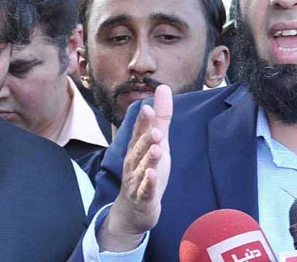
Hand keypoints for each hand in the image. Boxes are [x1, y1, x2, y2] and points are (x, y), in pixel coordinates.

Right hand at [97, 85, 172, 251]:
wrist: (134, 209)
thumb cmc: (146, 170)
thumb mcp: (157, 142)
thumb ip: (161, 117)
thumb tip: (163, 87)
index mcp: (137, 148)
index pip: (140, 132)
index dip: (144, 121)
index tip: (148, 107)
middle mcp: (134, 162)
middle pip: (139, 149)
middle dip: (146, 138)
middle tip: (155, 128)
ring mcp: (137, 180)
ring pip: (143, 168)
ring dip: (149, 159)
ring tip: (157, 148)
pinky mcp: (143, 197)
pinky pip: (145, 190)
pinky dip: (148, 183)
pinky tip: (152, 175)